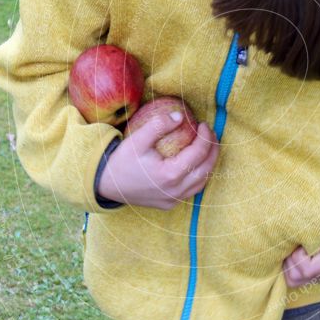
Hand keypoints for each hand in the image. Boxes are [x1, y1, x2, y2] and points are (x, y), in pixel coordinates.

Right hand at [97, 112, 219, 209]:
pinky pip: (191, 191)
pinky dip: (199, 176)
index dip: (206, 137)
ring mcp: (173, 200)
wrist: (107, 184)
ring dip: (209, 164)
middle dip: (213, 149)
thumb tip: (180, 116)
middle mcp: (175, 191)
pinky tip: (196, 164)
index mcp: (170, 174)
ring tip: (208, 147)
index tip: (204, 124)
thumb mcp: (137, 139)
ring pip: (202, 182)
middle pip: (206, 169)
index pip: (199, 154)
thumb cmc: (122, 161)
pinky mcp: (169, 204)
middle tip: (210, 134)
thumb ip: (159, 125)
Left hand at [282, 207, 319, 288]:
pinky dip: (293, 266)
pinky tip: (297, 253)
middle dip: (290, 260)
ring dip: (290, 264)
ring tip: (296, 249)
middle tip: (295, 245)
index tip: (301, 241)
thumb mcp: (319, 222)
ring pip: (294, 281)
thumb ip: (306, 234)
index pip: (306, 270)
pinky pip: (298, 279)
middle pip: (296, 278)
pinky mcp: (319, 275)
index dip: (297, 256)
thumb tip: (286, 243)